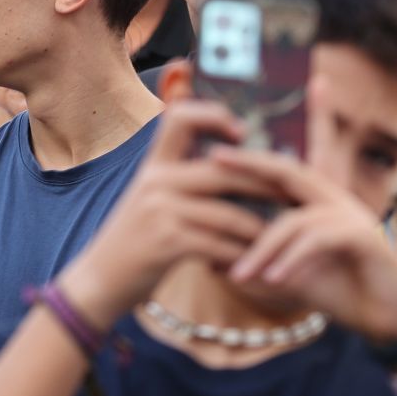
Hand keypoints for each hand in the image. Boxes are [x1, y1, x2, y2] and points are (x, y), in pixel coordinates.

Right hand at [54, 102, 275, 329]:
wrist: (99, 280)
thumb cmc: (136, 240)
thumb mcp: (150, 200)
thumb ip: (181, 179)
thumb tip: (236, 167)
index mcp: (153, 165)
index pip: (179, 118)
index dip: (213, 115)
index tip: (241, 132)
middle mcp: (155, 181)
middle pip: (223, 170)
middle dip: (266, 184)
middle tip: (296, 195)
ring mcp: (159, 211)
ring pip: (229, 214)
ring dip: (261, 230)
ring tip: (282, 237)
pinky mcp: (166, 242)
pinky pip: (219, 245)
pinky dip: (242, 256)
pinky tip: (254, 263)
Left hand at [216, 146, 396, 344]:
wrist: (390, 319)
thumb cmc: (341, 293)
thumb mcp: (291, 277)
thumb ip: (258, 265)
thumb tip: (210, 261)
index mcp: (318, 204)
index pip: (280, 172)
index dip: (248, 161)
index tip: (211, 155)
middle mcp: (336, 202)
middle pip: (290, 172)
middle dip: (251, 165)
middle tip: (214, 162)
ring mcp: (353, 217)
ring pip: (294, 222)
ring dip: (263, 250)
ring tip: (238, 277)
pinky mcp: (365, 238)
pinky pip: (319, 241)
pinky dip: (293, 259)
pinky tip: (273, 280)